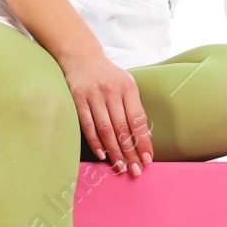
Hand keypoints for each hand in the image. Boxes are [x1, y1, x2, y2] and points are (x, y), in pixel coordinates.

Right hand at [59, 49, 152, 174]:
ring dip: (114, 151)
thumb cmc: (108, 76)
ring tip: (120, 166)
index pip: (138, 119)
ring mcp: (94, 94)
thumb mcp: (126, 85)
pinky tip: (102, 154)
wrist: (82, 57)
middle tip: (135, 170)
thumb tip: (143, 138)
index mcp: (128, 88)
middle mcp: (112, 91)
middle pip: (123, 128)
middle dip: (130, 152)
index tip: (148, 159)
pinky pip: (88, 125)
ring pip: (106, 129)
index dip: (143, 141)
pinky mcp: (78, 98)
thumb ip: (133, 108)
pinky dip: (95, 141)